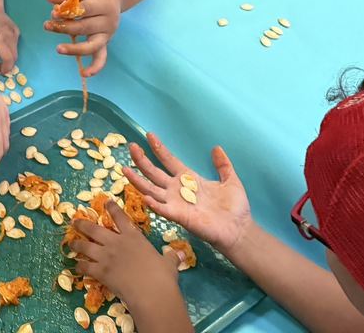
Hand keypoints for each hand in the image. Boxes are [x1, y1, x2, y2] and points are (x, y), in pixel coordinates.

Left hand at [0, 3, 19, 75]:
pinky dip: (9, 48)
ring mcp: (15, 33)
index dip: (5, 67)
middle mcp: (9, 35)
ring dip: (7, 56)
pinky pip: (15, 45)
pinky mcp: (17, 31)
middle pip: (14, 57)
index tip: (0, 72)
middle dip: (7, 64)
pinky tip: (1, 42)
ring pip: (15, 52)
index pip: (8, 57)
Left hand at [44, 0, 121, 75]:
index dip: (69, 11)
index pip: (86, 9)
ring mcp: (107, 35)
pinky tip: (84, 74)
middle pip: (86, 28)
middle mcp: (108, 22)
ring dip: (74, 49)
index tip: (53, 13)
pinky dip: (95, 67)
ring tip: (58, 48)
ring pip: (92, 46)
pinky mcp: (104, 43)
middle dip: (65, 28)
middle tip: (47, 25)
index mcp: (104, 4)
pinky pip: (101, 58)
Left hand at [69, 201, 186, 312]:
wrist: (151, 292)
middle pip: (94, 229)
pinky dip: (79, 267)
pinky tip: (76, 268)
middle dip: (83, 224)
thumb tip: (181, 254)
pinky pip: (86, 267)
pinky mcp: (101, 271)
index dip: (112, 208)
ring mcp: (106, 256)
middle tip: (74, 220)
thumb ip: (171, 257)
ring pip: (85, 246)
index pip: (120, 217)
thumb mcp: (169, 264)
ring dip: (76, 245)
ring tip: (70, 244)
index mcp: (133, 237)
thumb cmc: (162, 276)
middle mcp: (116, 242)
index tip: (106, 202)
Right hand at [124, 133, 252, 251]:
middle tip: (131, 146)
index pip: (169, 160)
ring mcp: (175, 203)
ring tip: (124, 168)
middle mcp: (177, 189)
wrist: (239, 229)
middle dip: (142, 160)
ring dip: (138, 180)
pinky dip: (153, 204)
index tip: (149, 135)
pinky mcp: (179, 216)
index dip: (159, 148)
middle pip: (154, 172)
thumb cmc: (234, 207)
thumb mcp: (230, 180)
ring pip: (151, 189)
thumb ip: (223, 165)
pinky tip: (144, 196)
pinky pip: (163, 209)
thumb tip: (216, 147)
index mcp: (187, 178)